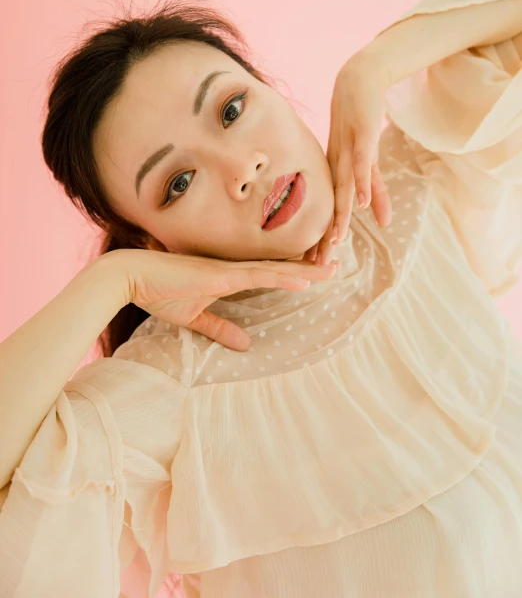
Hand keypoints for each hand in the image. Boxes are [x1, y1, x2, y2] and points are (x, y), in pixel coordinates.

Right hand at [114, 249, 339, 351]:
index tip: (316, 272)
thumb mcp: (193, 317)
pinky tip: (304, 281)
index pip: (268, 273)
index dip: (293, 272)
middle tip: (336, 265)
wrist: (131, 277)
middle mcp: (233, 269)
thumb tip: (245, 344)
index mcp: (228, 276)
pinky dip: (283, 277)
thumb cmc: (158, 293)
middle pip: (279, 267)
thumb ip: (219, 328)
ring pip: (276, 268)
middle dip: (309, 267)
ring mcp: (228, 269)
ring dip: (305, 271)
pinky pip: (259, 276)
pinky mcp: (221, 275)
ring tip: (332, 269)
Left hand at [302, 60, 391, 265]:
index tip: (311, 264)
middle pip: (333, 207)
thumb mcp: (369, 161)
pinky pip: (363, 164)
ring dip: (339, 216)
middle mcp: (338, 166)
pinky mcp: (364, 136)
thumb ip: (375, 189)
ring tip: (335, 241)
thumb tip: (381, 219)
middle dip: (325, 236)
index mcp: (336, 173)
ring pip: (344, 189)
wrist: (357, 81)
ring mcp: (350, 152)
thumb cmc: (360, 121)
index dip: (321, 237)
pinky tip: (362, 204)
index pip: (330, 211)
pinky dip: (363, 184)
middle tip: (316, 264)